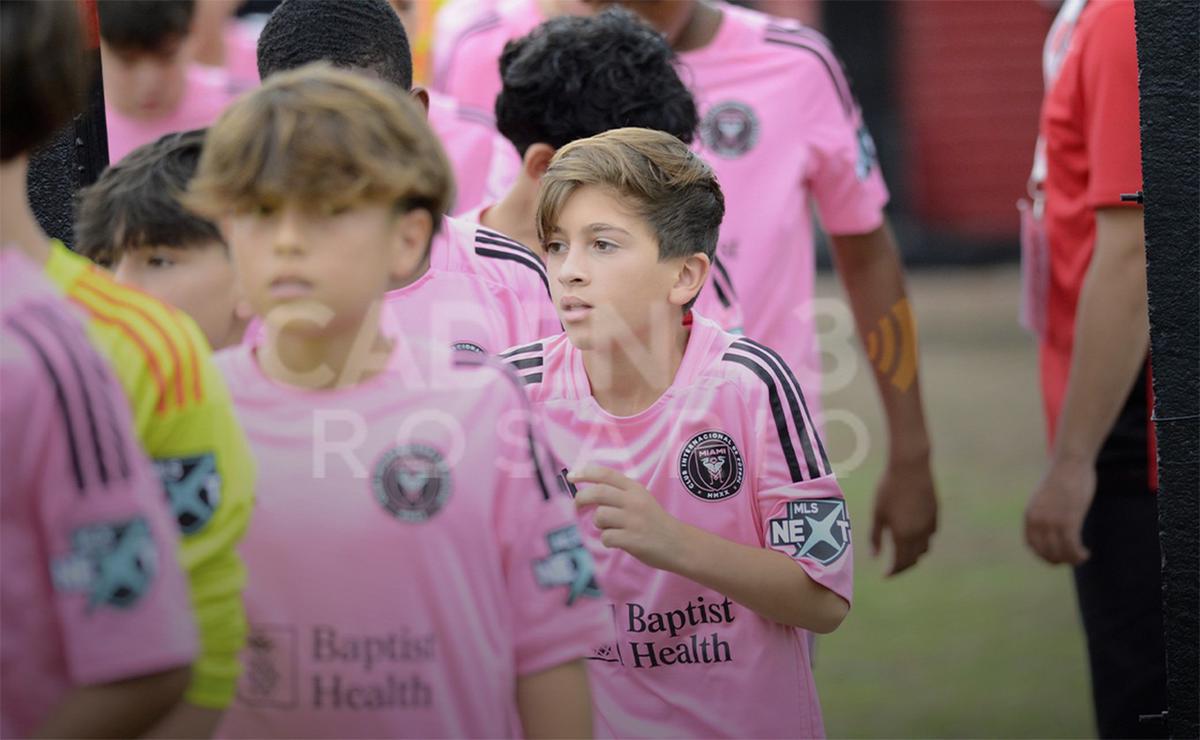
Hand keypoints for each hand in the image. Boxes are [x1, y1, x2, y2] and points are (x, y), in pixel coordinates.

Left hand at [570, 465, 686, 571]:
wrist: (678, 544)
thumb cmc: (655, 522)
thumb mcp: (642, 500)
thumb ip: (620, 494)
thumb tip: (589, 493)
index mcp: (635, 489)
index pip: (607, 474)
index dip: (586, 473)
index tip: (571, 476)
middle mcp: (634, 501)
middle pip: (598, 493)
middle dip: (581, 498)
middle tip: (576, 505)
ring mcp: (634, 520)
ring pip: (600, 516)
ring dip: (599, 524)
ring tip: (611, 528)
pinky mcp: (633, 539)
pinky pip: (607, 537)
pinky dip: (608, 541)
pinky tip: (618, 542)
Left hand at [870, 456, 937, 575]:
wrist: (910, 468)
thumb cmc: (888, 489)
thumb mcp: (878, 513)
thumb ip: (876, 537)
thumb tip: (875, 557)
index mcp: (903, 535)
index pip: (900, 562)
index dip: (893, 571)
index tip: (885, 575)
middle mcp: (920, 534)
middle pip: (914, 559)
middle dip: (903, 566)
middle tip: (893, 567)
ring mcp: (930, 524)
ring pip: (925, 549)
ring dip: (915, 555)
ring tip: (904, 553)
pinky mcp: (936, 514)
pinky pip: (931, 535)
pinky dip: (923, 541)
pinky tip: (914, 536)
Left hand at [1024, 457, 1095, 564]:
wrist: (1069, 463)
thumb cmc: (1062, 479)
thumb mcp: (1046, 498)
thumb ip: (1045, 512)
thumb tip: (1051, 525)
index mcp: (1030, 515)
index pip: (1032, 545)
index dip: (1044, 555)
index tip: (1057, 556)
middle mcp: (1037, 521)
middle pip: (1046, 552)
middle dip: (1059, 559)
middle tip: (1072, 557)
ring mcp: (1052, 521)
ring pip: (1060, 553)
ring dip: (1072, 559)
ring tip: (1081, 556)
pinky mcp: (1068, 520)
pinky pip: (1071, 547)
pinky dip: (1078, 555)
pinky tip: (1085, 553)